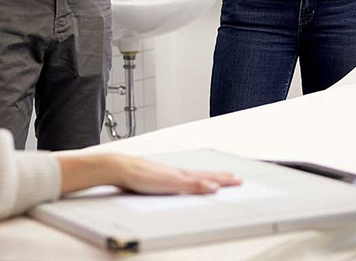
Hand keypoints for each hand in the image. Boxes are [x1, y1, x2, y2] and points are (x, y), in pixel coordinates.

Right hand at [57, 154, 240, 195]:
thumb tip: (175, 186)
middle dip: (222, 178)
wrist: (117, 166)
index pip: (200, 175)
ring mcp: (173, 176)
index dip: (216, 177)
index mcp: (174, 174)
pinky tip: (212, 188)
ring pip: (200, 177)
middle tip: (238, 180)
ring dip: (216, 179)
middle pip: (204, 175)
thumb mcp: (153, 180)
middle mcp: (176, 173)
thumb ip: (165, 182)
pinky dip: (202, 185)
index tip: (230, 178)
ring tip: (232, 181)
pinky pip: (189, 184)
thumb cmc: (131, 175)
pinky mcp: (167, 181)